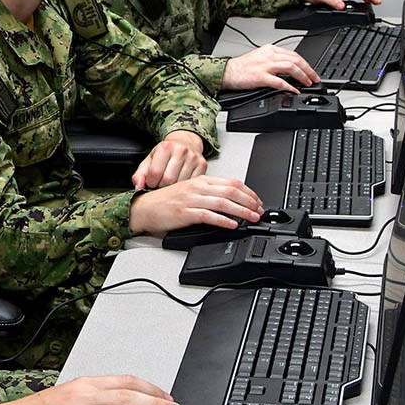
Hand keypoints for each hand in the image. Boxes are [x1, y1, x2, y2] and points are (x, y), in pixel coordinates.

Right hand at [128, 174, 261, 234]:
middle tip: (259, 211)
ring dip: (241, 211)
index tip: (257, 201)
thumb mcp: (190, 191)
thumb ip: (209, 192)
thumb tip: (231, 200)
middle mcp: (197, 187)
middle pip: (231, 191)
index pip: (232, 182)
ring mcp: (191, 199)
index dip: (249, 192)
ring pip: (223, 203)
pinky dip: (223, 220)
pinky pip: (208, 216)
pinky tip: (232, 224)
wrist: (144, 208)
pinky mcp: (185, 213)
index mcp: (201, 180)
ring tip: (252, 218)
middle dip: (249, 202)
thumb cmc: (165, 201)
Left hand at [132, 131, 206, 188]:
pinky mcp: (202, 165)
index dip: (151, 183)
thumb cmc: (165, 153)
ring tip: (169, 183)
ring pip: (180, 184)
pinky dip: (184, 187)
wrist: (184, 142)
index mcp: (165, 147)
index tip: (151, 183)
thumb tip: (138, 187)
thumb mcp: (149, 160)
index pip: (155, 173)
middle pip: (168, 180)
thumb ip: (140, 174)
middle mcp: (180, 150)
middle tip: (160, 185)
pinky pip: (191, 183)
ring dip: (173, 189)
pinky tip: (180, 182)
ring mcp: (193, 157)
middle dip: (161, 187)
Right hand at [221, 45, 318, 91]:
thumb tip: (291, 70)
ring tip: (307, 83)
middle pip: (295, 60)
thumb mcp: (260, 58)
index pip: (293, 54)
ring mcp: (265, 66)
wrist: (226, 72)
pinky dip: (289, 86)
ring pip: (290, 67)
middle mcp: (269, 55)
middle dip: (308, 70)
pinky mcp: (260, 77)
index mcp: (270, 50)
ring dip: (302, 76)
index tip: (311, 71)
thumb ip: (275, 61)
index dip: (305, 63)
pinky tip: (294, 90)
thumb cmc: (241, 68)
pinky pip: (279, 81)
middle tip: (314, 78)